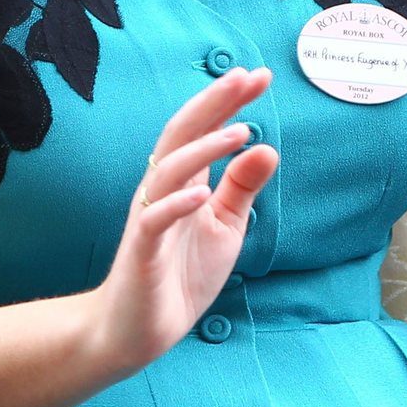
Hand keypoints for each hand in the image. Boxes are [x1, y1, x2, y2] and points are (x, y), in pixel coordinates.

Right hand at [90, 66, 278, 374]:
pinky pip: (154, 220)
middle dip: (214, 103)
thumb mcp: (224, 227)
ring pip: (170, 169)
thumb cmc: (181, 274)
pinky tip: (203, 193)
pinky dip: (177, 204)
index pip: (205, 129)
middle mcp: (163, 188)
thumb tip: (269, 147)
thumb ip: (242, 188)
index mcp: (184, 179)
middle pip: (183, 134)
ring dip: (203, 148)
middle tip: (245, 76)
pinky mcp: (142, 251)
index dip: (229, 101)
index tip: (260, 75)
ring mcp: (149, 217)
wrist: (137, 331)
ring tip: (240, 131)